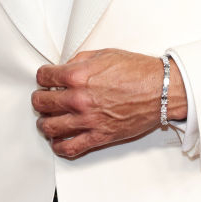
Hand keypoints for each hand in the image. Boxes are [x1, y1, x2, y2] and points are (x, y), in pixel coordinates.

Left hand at [33, 49, 185, 158]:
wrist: (160, 90)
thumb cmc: (138, 72)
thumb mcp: (104, 54)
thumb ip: (80, 60)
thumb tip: (65, 67)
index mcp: (78, 75)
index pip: (44, 77)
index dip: (43, 77)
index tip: (45, 79)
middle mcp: (79, 99)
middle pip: (42, 103)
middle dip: (40, 99)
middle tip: (43, 98)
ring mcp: (88, 120)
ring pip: (49, 127)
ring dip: (44, 122)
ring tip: (47, 119)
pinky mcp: (99, 136)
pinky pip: (69, 147)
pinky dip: (58, 146)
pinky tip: (58, 140)